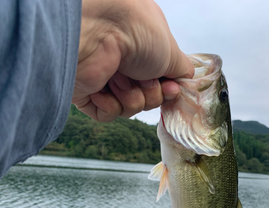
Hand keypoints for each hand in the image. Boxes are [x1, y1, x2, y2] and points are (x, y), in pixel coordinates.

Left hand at [72, 0, 193, 121]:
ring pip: (130, 108)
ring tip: (120, 77)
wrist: (100, 31)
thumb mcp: (172, 51)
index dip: (169, 90)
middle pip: (149, 98)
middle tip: (143, 78)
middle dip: (150, 94)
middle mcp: (125, 63)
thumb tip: (181, 84)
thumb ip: (182, 70)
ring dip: (131, 96)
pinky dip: (110, 105)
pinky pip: (108, 114)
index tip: (170, 89)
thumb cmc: (138, 31)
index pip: (162, 82)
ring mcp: (105, 78)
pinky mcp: (86, 93)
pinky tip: (105, 85)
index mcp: (144, 51)